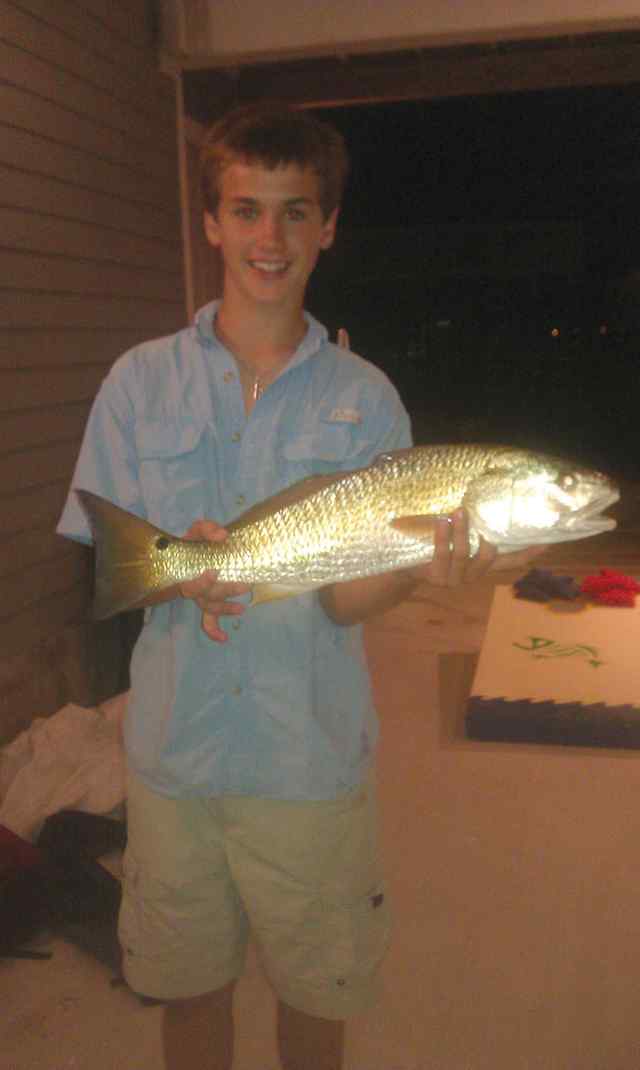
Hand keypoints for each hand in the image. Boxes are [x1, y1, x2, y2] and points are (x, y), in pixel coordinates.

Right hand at [179, 519, 250, 641]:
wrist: (193, 550)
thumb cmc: (196, 541)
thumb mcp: (199, 528)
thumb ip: (208, 529)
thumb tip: (222, 536)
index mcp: (187, 571)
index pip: (190, 583)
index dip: (201, 581)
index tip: (214, 571)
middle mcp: (192, 587)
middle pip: (205, 597)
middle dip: (224, 592)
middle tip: (243, 584)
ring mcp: (200, 597)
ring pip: (210, 607)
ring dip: (225, 609)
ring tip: (241, 608)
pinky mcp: (208, 603)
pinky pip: (207, 621)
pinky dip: (213, 630)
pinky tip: (224, 638)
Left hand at [404, 509, 548, 587]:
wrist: (406, 566)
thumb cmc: (435, 544)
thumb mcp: (458, 535)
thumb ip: (475, 525)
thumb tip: (491, 490)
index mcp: (482, 565)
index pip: (512, 561)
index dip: (529, 553)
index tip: (547, 542)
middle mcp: (472, 574)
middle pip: (489, 557)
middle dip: (487, 537)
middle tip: (482, 514)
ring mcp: (454, 579)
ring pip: (463, 555)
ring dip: (460, 532)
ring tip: (458, 511)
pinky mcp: (435, 578)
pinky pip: (440, 556)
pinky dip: (441, 537)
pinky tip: (441, 521)